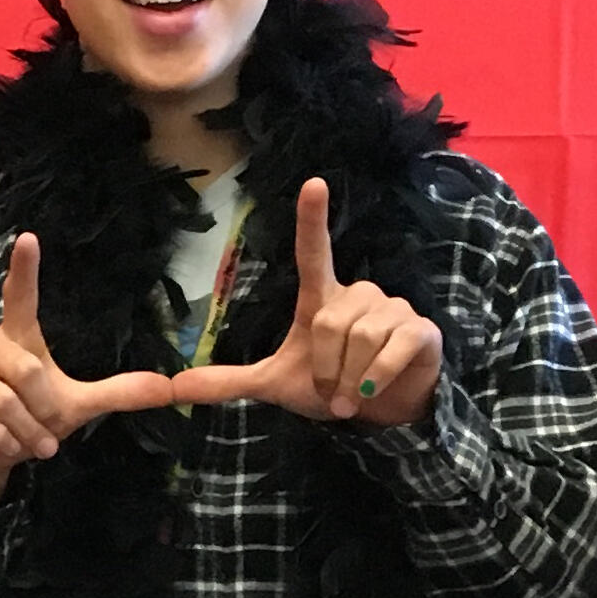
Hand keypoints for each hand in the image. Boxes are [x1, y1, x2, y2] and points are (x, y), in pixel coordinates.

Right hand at [0, 233, 176, 515]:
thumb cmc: (24, 424)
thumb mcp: (74, 408)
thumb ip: (117, 394)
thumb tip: (167, 387)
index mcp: (17, 338)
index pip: (21, 297)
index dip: (24, 269)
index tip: (28, 238)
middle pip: (26, 369)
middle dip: (42, 411)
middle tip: (44, 437)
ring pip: (3, 398)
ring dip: (23, 431)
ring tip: (27, 446)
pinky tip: (2, 447)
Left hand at [166, 178, 439, 425]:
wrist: (383, 414)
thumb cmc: (332, 387)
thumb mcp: (276, 385)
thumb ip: (229, 382)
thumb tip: (176, 387)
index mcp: (322, 299)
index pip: (314, 252)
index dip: (313, 219)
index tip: (314, 183)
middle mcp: (358, 294)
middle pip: (329, 322)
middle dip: (325, 367)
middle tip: (332, 392)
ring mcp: (393, 309)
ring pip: (360, 336)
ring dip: (350, 377)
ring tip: (353, 393)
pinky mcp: (420, 330)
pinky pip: (392, 349)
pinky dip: (377, 378)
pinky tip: (374, 390)